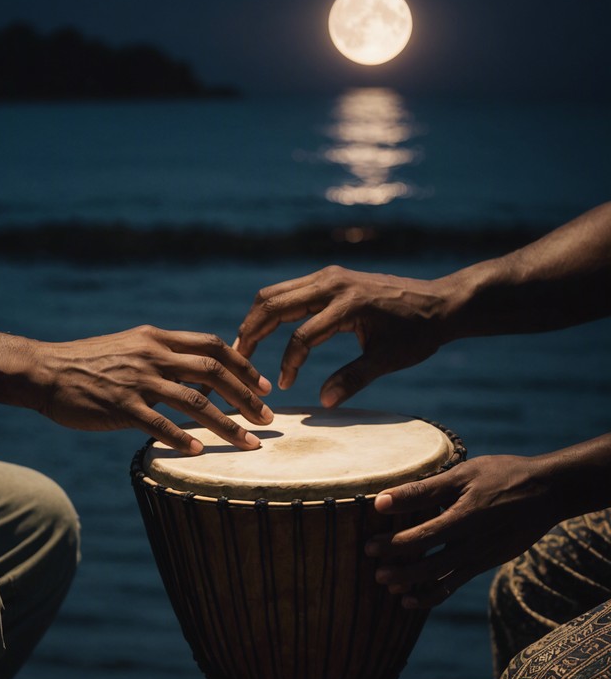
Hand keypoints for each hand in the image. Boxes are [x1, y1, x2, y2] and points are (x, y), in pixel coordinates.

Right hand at [33, 325, 272, 453]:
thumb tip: (199, 372)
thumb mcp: (131, 346)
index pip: (213, 346)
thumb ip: (164, 354)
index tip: (264, 384)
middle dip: (247, 396)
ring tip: (248, 443)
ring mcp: (138, 380)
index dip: (244, 365)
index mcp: (158, 338)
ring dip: (227, 425)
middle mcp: (153, 355)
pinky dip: (182, 439)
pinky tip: (198, 453)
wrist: (45, 371)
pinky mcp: (121, 406)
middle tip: (268, 418)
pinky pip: (160, 424)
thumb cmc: (90, 362)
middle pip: (214, 372)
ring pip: (196, 402)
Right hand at [236, 265, 449, 405]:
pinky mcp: (329, 277)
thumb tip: (323, 403)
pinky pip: (288, 290)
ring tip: (243, 346)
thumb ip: (353, 379)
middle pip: (274, 305)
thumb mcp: (388, 360)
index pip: (301, 336)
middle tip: (237, 361)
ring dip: (255, 319)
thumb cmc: (418, 334)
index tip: (284, 387)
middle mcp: (332, 283)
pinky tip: (265, 331)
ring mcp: (329, 276)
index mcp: (348, 304)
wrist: (440, 302)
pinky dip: (271, 310)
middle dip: (251, 334)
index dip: (289, 364)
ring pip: (275, 294)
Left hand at [364, 455, 563, 607]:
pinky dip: (434, 594)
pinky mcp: (487, 562)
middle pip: (429, 564)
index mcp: (465, 518)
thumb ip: (423, 490)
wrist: (548, 492)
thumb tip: (383, 500)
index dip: (393, 544)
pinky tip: (412, 600)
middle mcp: (473, 544)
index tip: (369, 546)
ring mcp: (482, 557)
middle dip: (399, 570)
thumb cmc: (502, 476)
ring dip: (414, 586)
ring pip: (442, 579)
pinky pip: (456, 584)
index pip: (422, 537)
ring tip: (389, 588)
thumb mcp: (463, 475)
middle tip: (374, 571)